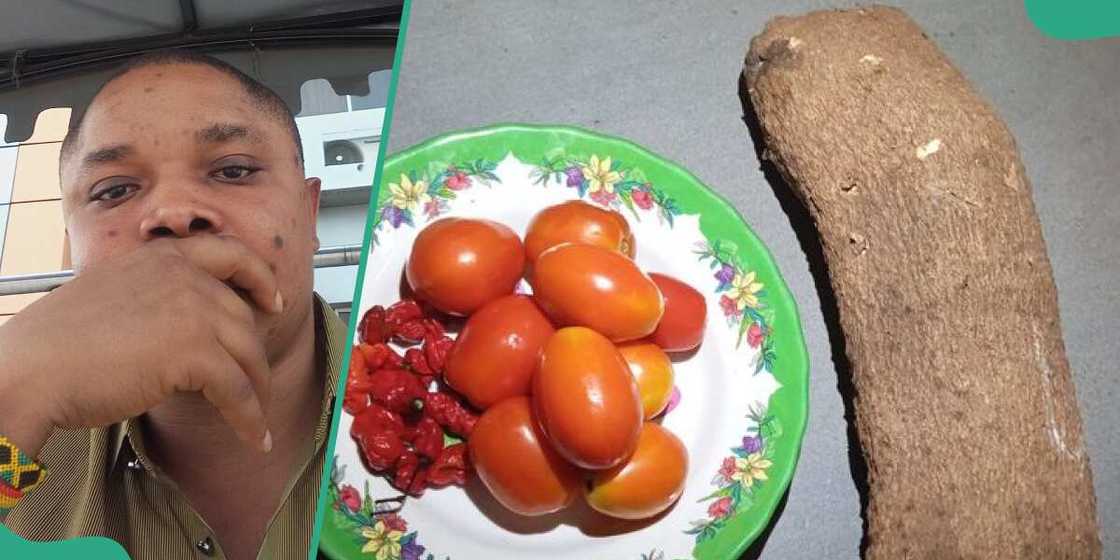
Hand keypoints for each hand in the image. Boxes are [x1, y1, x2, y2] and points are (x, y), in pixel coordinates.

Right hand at [0, 235, 282, 457]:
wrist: (32, 368)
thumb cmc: (61, 343)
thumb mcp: (116, 295)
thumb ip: (156, 298)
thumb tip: (188, 326)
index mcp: (163, 256)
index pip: (230, 253)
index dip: (259, 277)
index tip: (272, 301)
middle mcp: (184, 275)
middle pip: (243, 319)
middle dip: (253, 357)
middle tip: (257, 385)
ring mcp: (193, 310)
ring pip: (247, 357)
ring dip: (257, 394)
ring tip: (258, 421)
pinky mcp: (194, 351)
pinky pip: (239, 390)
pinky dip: (250, 418)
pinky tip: (254, 437)